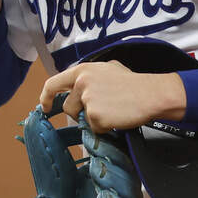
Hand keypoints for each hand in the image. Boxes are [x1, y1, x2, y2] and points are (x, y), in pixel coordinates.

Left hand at [38, 61, 187, 133]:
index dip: (46, 97)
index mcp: (82, 70)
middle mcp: (81, 83)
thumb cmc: (133, 83)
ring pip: (83, 119)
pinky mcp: (95, 115)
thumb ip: (89, 77)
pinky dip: (105, 127)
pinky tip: (118, 117)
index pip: (53, 83)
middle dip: (81, 113)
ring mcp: (87, 99)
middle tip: (101, 110)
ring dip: (95, 119)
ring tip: (113, 110)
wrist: (151, 93)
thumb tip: (78, 89)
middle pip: (68, 107)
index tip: (45, 106)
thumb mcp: (107, 69)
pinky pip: (94, 128)